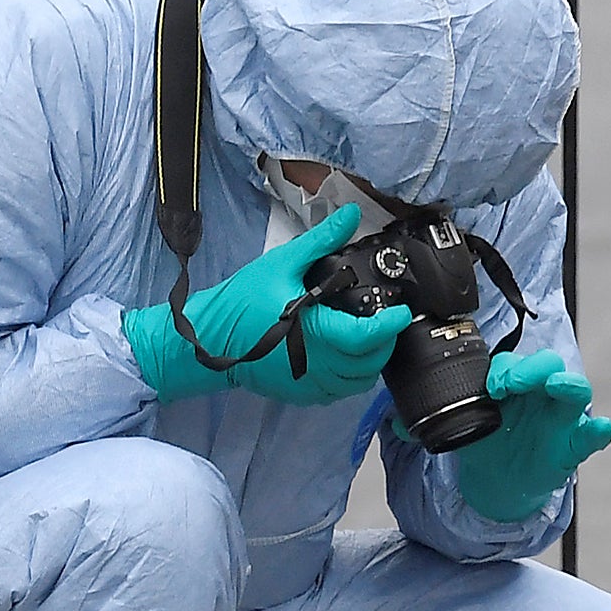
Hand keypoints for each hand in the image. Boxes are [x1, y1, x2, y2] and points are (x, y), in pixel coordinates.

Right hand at [124, 203, 412, 404]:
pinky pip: (339, 392)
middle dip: (384, 342)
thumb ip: (321, 241)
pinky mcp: (302, 394)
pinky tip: (345, 355)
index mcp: (313, 332)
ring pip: (359, 382)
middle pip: (370, 362)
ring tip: (368, 337)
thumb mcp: (282, 263)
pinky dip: (350, 377)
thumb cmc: (242, 301)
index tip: (402, 312)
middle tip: (385, 321)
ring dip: (370, 362)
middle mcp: (316, 363)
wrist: (208, 338)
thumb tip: (349, 215)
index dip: (390, 326)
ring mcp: (309, 383)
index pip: (366, 338)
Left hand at [454, 349, 610, 521]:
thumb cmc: (488, 442)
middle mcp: (544, 395)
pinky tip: (601, 428)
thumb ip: (466, 406)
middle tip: (512, 384)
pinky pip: (592, 437)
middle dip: (533, 368)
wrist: (496, 479)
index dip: (508, 366)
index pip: (520, 361)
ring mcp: (563, 420)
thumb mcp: (470, 421)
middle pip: (551, 365)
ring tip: (555, 385)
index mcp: (520, 384)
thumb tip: (451, 399)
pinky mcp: (574, 448)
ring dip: (569, 385)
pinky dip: (599, 432)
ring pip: (577, 392)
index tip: (492, 386)